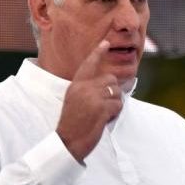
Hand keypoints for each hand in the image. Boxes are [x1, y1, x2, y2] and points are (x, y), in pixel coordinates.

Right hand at [56, 40, 123, 161]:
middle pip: (110, 80)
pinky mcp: (100, 108)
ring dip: (114, 105)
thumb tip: (110, 84)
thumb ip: (87, 90)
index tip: (105, 43)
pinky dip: (114, 114)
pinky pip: (118, 105)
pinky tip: (103, 121)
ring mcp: (92, 97)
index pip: (88, 65)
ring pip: (116, 92)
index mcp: (75, 85)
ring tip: (101, 115)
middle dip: (113, 93)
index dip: (97, 53)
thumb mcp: (74, 102)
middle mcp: (83, 88)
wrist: (67, 141)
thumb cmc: (73, 124)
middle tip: (104, 107)